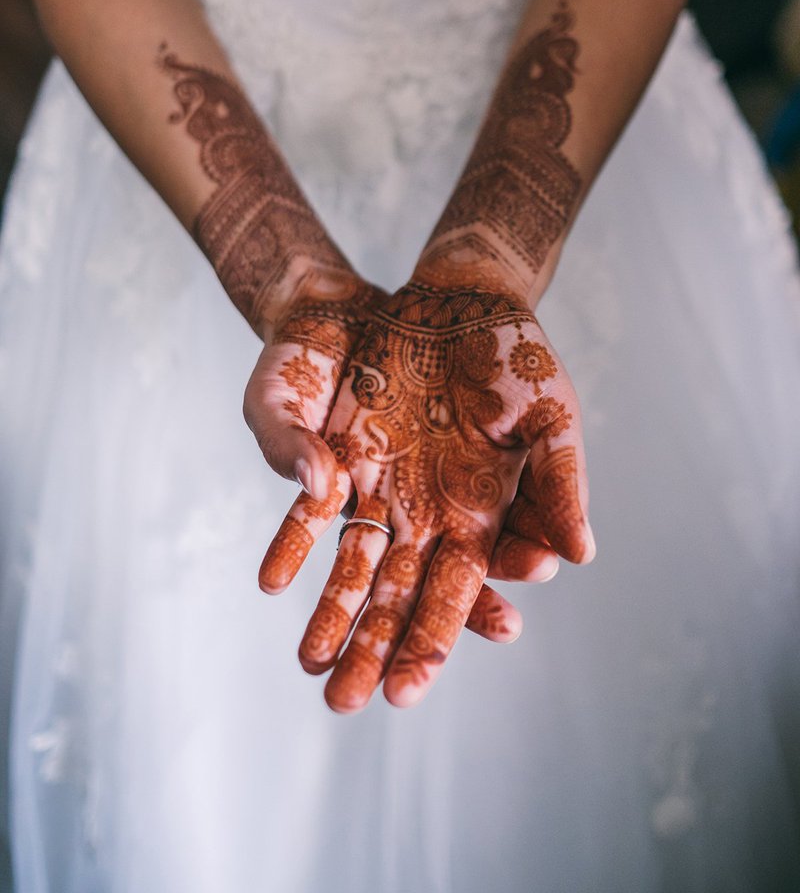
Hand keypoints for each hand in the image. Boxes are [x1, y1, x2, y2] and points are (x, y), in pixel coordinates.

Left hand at [291, 279, 593, 712]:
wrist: (459, 298)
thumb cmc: (517, 356)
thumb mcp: (551, 414)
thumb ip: (561, 482)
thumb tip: (580, 555)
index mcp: (482, 515)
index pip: (456, 594)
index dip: (432, 642)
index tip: (405, 691)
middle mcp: (430, 513)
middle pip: (398, 596)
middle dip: (373, 648)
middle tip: (343, 704)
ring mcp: (383, 485)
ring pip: (354, 564)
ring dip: (332, 612)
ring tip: (308, 663)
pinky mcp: (344, 453)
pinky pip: (312, 507)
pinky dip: (294, 543)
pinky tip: (272, 581)